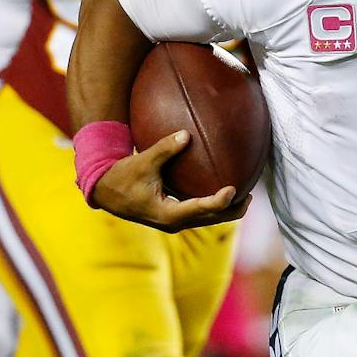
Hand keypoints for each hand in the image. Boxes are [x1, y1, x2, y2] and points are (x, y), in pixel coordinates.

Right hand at [87, 130, 240, 232]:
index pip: (200, 209)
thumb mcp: (141, 162)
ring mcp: (174, 221)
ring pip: (208, 219)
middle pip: (212, 219)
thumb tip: (186, 134)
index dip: (220, 201)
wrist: (104, 191)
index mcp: (167, 214)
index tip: (234, 188)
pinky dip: (215, 206)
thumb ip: (164, 149)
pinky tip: (224, 192)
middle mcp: (173, 222)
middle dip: (233, 209)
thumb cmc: (121, 176)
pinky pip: (201, 214)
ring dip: (227, 210)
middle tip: (251, 194)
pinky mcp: (173, 217)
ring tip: (246, 196)